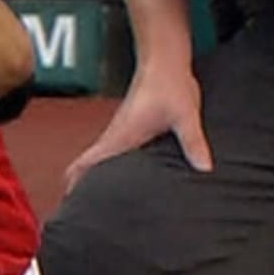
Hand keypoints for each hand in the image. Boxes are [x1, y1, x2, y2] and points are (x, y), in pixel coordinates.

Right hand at [64, 60, 211, 193]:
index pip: (86, 162)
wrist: (164, 59)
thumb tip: (204, 168)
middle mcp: (115, 136)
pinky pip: (114, 153)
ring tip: (101, 205)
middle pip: (87, 166)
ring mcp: (121, 132)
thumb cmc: (169, 84)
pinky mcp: (131, 128)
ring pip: (100, 160)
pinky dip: (111, 167)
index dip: (74, 184)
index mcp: (120, 136)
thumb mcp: (184, 115)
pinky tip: (126, 180)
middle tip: (84, 215)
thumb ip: (193, 142)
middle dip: (80, 188)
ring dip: (96, 178)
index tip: (69, 205)